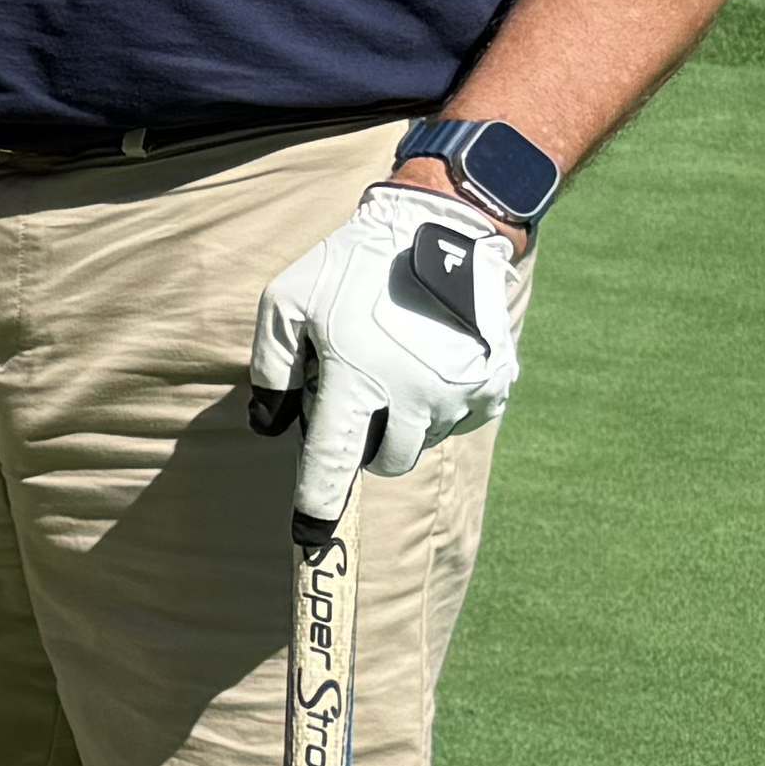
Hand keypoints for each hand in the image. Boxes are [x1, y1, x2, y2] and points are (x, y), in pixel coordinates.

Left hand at [248, 180, 528, 524]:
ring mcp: (461, 392)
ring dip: (403, 420)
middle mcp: (416, 396)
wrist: (440, 229)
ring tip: (391, 362)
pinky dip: (438, 405)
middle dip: (364, 441)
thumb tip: (271, 427)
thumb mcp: (285, 304)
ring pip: (422, 440)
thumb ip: (269, 369)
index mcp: (358, 380)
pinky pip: (459, 420)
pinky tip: (427, 361)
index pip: (332, 462)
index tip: (308, 536)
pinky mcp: (495, 384)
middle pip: (384, 460)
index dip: (317, 504)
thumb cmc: (350, 267)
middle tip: (356, 393)